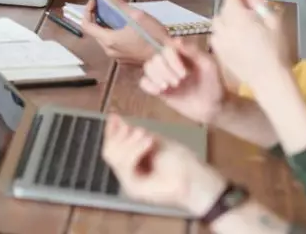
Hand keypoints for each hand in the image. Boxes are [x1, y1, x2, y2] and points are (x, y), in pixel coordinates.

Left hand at [78, 0, 168, 63]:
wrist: (168, 57)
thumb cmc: (153, 36)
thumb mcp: (137, 15)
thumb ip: (118, 4)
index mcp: (108, 40)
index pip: (85, 25)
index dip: (87, 11)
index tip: (95, 1)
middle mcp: (108, 51)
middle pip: (94, 32)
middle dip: (96, 17)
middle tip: (105, 5)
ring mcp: (117, 57)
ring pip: (104, 39)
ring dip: (106, 26)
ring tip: (117, 15)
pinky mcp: (124, 61)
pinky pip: (113, 46)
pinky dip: (114, 34)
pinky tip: (126, 28)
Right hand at [102, 114, 225, 215]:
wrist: (197, 180)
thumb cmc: (182, 163)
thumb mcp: (154, 141)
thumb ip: (133, 134)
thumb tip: (116, 120)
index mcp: (132, 162)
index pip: (110, 147)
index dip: (111, 131)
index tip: (114, 117)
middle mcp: (128, 174)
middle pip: (108, 151)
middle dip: (120, 136)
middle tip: (140, 131)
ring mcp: (129, 183)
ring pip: (113, 157)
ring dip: (130, 142)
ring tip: (148, 137)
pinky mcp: (134, 188)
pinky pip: (124, 165)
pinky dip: (135, 150)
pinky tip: (148, 143)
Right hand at [140, 40, 225, 123]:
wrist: (213, 107)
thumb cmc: (214, 84)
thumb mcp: (208, 65)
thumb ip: (193, 51)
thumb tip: (175, 39)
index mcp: (182, 55)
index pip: (166, 49)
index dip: (172, 60)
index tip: (184, 73)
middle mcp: (170, 63)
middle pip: (155, 59)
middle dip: (165, 71)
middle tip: (179, 82)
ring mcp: (164, 76)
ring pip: (148, 68)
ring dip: (157, 77)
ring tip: (169, 87)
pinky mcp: (158, 90)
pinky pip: (144, 82)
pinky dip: (149, 85)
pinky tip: (160, 91)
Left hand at [209, 0, 290, 90]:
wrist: (268, 77)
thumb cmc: (276, 48)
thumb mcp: (274, 21)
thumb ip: (260, 3)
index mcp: (237, 16)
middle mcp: (223, 26)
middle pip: (224, 8)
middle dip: (235, 5)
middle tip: (249, 10)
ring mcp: (218, 39)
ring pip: (218, 22)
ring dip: (227, 18)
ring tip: (242, 23)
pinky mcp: (217, 51)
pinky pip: (217, 35)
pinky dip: (224, 32)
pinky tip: (235, 37)